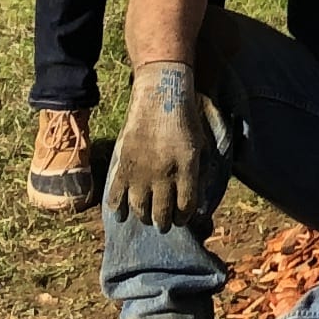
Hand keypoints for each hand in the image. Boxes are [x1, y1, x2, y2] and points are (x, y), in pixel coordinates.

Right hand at [104, 60, 221, 232]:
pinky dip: (117, 207)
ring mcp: (141, 170)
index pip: (186, 205)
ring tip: (147, 217)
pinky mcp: (123, 164)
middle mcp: (164, 173)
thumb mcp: (201, 144)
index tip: (182, 218)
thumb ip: (198, 172)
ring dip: (143, 216)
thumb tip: (196, 200)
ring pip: (139, 207)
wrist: (160, 95)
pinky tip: (120, 215)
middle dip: (164, 222)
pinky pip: (117, 193)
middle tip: (164, 224)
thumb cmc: (185, 118)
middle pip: (162, 211)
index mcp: (186, 167)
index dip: (184, 217)